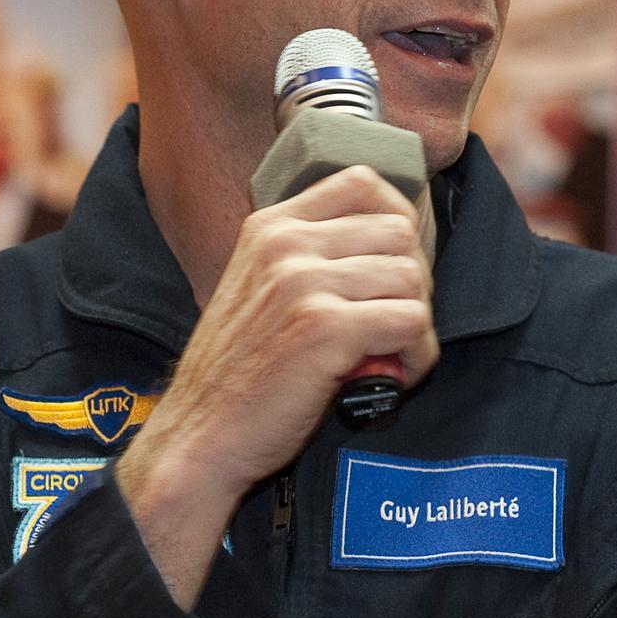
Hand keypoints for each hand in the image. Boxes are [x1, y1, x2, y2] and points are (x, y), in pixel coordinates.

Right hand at [116, 165, 436, 604]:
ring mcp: (304, 282)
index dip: (397, 219)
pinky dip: (417, 354)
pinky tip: (393, 377)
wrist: (200, 436)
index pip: (362, 181)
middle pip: (399, 230)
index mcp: (270, 226)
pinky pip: (413, 322)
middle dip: (412, 279)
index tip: (396, 263)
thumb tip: (390, 240)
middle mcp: (286, 244)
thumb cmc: (237, 373)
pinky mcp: (327, 327)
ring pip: (412, 277)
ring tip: (392, 355)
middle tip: (395, 322)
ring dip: (416, 322)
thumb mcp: (256, 287)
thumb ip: (306, 256)